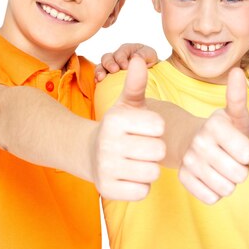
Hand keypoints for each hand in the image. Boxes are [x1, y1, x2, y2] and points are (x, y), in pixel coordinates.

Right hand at [93, 56, 165, 200]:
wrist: (89, 153)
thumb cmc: (118, 126)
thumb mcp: (126, 104)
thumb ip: (136, 84)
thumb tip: (140, 58)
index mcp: (115, 120)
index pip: (159, 126)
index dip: (157, 128)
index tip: (146, 128)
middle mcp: (107, 144)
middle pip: (158, 151)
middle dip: (155, 149)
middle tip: (143, 147)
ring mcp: (105, 168)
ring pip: (152, 173)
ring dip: (150, 168)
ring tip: (138, 160)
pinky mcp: (107, 190)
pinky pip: (143, 191)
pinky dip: (141, 185)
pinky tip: (131, 175)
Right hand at [94, 43, 157, 81]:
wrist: (153, 76)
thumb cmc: (151, 64)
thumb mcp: (151, 56)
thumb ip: (144, 54)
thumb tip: (135, 56)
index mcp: (129, 49)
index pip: (122, 51)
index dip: (122, 58)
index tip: (124, 67)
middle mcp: (119, 56)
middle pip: (109, 57)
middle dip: (110, 63)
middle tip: (114, 71)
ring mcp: (112, 65)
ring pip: (102, 65)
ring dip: (100, 70)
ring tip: (101, 78)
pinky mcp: (108, 75)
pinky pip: (99, 74)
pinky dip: (97, 76)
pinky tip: (98, 82)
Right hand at [178, 68, 248, 203]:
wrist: (191, 140)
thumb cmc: (222, 130)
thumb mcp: (233, 114)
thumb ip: (238, 97)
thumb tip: (235, 70)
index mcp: (214, 125)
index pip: (248, 154)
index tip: (241, 145)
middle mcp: (199, 142)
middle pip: (239, 174)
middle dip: (241, 170)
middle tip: (233, 159)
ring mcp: (189, 161)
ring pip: (226, 188)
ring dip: (230, 182)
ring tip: (223, 168)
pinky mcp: (183, 178)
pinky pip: (211, 198)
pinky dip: (216, 192)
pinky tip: (212, 178)